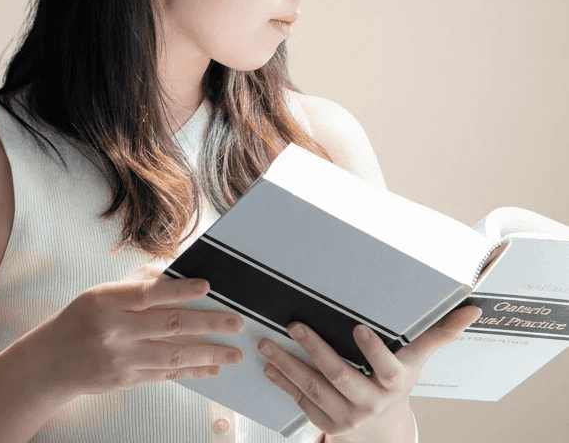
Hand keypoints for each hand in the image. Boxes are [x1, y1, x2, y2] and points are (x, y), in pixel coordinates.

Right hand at [31, 265, 245, 399]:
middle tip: (237, 322)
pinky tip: (212, 368)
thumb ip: (138, 281)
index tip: (208, 285)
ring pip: (173, 356)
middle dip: (208, 324)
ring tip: (234, 353)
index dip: (179, 289)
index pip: (148, 294)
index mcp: (107, 301)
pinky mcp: (128, 381)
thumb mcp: (103, 291)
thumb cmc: (83, 317)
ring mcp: (122, 360)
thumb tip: (175, 269)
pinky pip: (166, 376)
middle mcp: (115, 331)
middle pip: (169, 326)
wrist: (52, 361)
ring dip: (209, 354)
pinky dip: (192, 371)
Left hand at [257, 304, 481, 439]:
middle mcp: (371, 403)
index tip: (357, 327)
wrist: (385, 433)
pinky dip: (283, 384)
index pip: (386, 368)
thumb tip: (473, 309)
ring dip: (288, 365)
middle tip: (294, 324)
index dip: (372, 350)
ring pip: (314, 389)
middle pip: (340, 376)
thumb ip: (440, 334)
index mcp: (394, 383)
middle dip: (315, 349)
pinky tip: (268, 367)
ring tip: (267, 343)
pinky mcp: (328, 426)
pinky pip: (302, 403)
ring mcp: (347, 418)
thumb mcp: (418, 360)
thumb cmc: (399, 382)